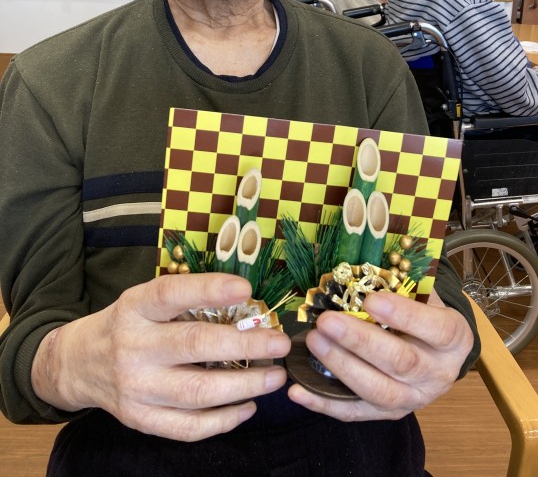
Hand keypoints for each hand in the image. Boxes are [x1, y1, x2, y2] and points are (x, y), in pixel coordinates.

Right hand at [32, 274, 290, 440]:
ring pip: (198, 392)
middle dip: (245, 345)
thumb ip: (184, 301)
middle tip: (279, 344)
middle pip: (194, 346)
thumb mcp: (143, 300)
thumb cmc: (127, 324)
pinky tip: (248, 406)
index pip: (171, 294)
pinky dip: (224, 419)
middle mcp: (133, 347)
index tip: (246, 289)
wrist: (78, 364)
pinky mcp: (140, 419)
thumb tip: (246, 304)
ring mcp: (136, 388)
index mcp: (134, 308)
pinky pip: (188, 427)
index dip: (209, 290)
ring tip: (275, 377)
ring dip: (244, 386)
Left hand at [287, 288, 472, 420]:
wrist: (439, 353)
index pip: (435, 329)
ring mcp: (414, 399)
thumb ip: (402, 286)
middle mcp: (439, 374)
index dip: (403, 315)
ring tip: (313, 341)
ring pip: (378, 391)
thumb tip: (360, 269)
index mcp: (454, 338)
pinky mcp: (389, 415)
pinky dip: (323, 403)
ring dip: (341, 366)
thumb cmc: (426, 313)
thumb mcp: (426, 295)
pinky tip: (297, 390)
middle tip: (326, 321)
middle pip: (401, 362)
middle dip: (360, 341)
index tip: (370, 299)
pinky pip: (354, 413)